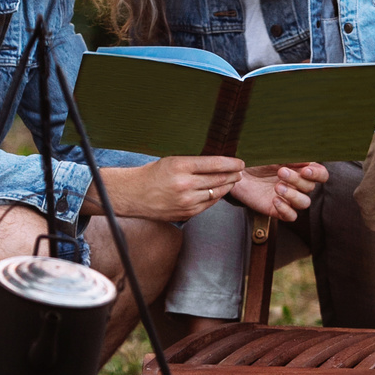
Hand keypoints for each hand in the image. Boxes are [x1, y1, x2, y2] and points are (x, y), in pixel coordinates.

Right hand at [83, 155, 244, 219]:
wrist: (134, 194)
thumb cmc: (153, 174)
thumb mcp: (172, 161)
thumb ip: (195, 163)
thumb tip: (219, 163)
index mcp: (181, 166)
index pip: (215, 163)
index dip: (231, 163)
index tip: (240, 162)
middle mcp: (185, 184)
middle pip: (219, 178)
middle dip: (233, 174)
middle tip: (240, 171)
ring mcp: (187, 200)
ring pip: (216, 192)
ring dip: (228, 186)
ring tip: (234, 180)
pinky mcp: (186, 212)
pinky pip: (208, 204)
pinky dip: (216, 197)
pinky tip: (220, 191)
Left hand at [231, 162, 327, 222]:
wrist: (238, 172)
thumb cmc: (258, 161)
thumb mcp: (274, 155)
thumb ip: (291, 157)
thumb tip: (307, 160)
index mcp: (301, 170)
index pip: (321, 175)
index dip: (318, 174)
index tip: (306, 170)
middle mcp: (298, 185)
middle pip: (310, 187)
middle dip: (297, 179)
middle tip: (280, 172)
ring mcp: (289, 199)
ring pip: (304, 203)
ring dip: (293, 195)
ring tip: (277, 187)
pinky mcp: (278, 210)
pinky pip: (291, 216)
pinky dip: (286, 209)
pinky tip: (274, 200)